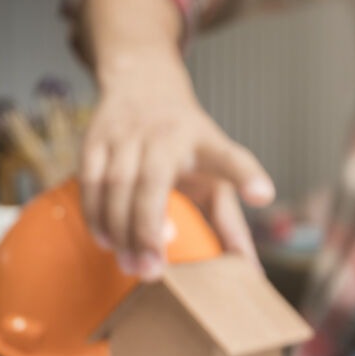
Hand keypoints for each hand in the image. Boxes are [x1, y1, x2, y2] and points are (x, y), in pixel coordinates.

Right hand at [80, 49, 272, 278]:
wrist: (143, 84)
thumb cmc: (185, 144)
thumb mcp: (213, 174)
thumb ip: (228, 221)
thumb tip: (249, 271)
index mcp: (205, 143)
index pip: (228, 157)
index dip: (245, 175)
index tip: (263, 195)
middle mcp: (167, 134)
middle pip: (153, 182)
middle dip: (148, 230)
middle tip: (151, 271)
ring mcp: (128, 134)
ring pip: (116, 184)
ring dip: (119, 229)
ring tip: (129, 264)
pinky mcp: (96, 138)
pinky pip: (90, 182)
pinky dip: (95, 215)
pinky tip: (105, 241)